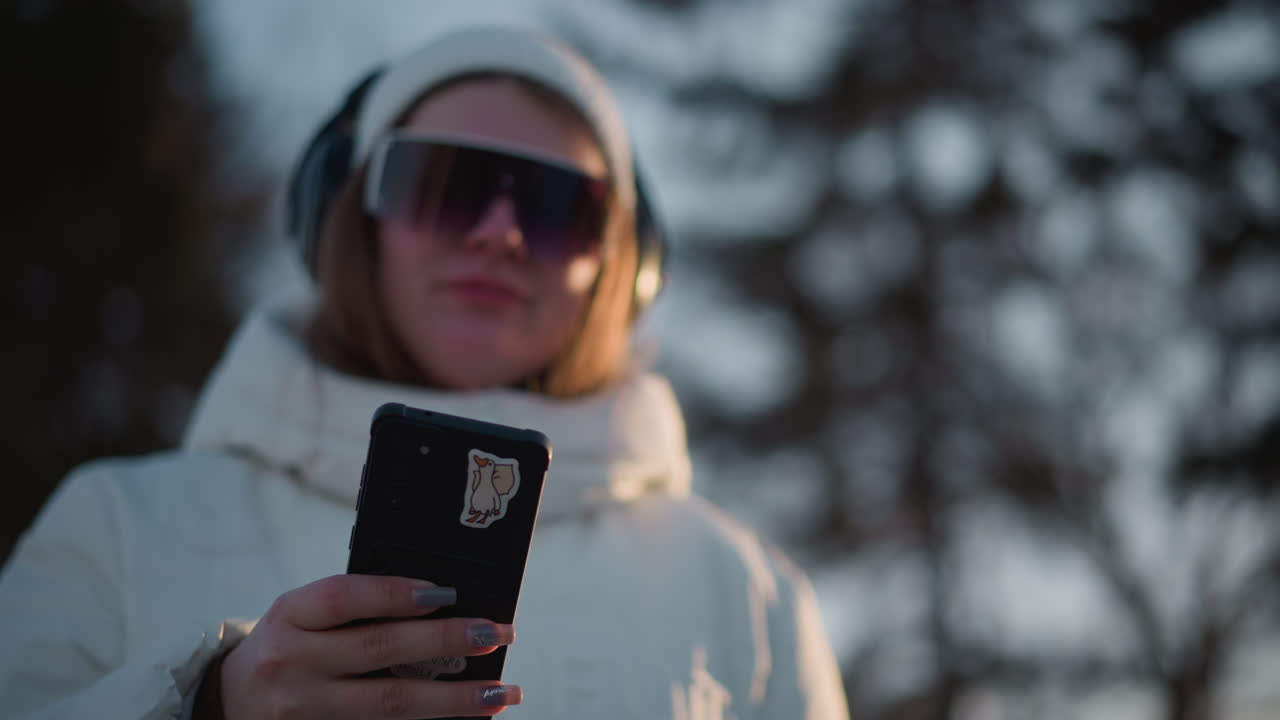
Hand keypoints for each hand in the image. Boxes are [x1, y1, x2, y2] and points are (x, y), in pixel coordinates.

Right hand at [216, 574, 520, 718]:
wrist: (229, 705)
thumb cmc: (288, 647)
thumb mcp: (301, 616)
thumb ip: (354, 608)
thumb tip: (440, 604)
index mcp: (288, 617)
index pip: (345, 598)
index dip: (396, 594)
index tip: (448, 593)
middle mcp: (291, 664)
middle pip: (379, 650)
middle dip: (447, 641)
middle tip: (499, 633)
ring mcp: (302, 711)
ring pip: (390, 705)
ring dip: (454, 701)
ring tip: (501, 692)